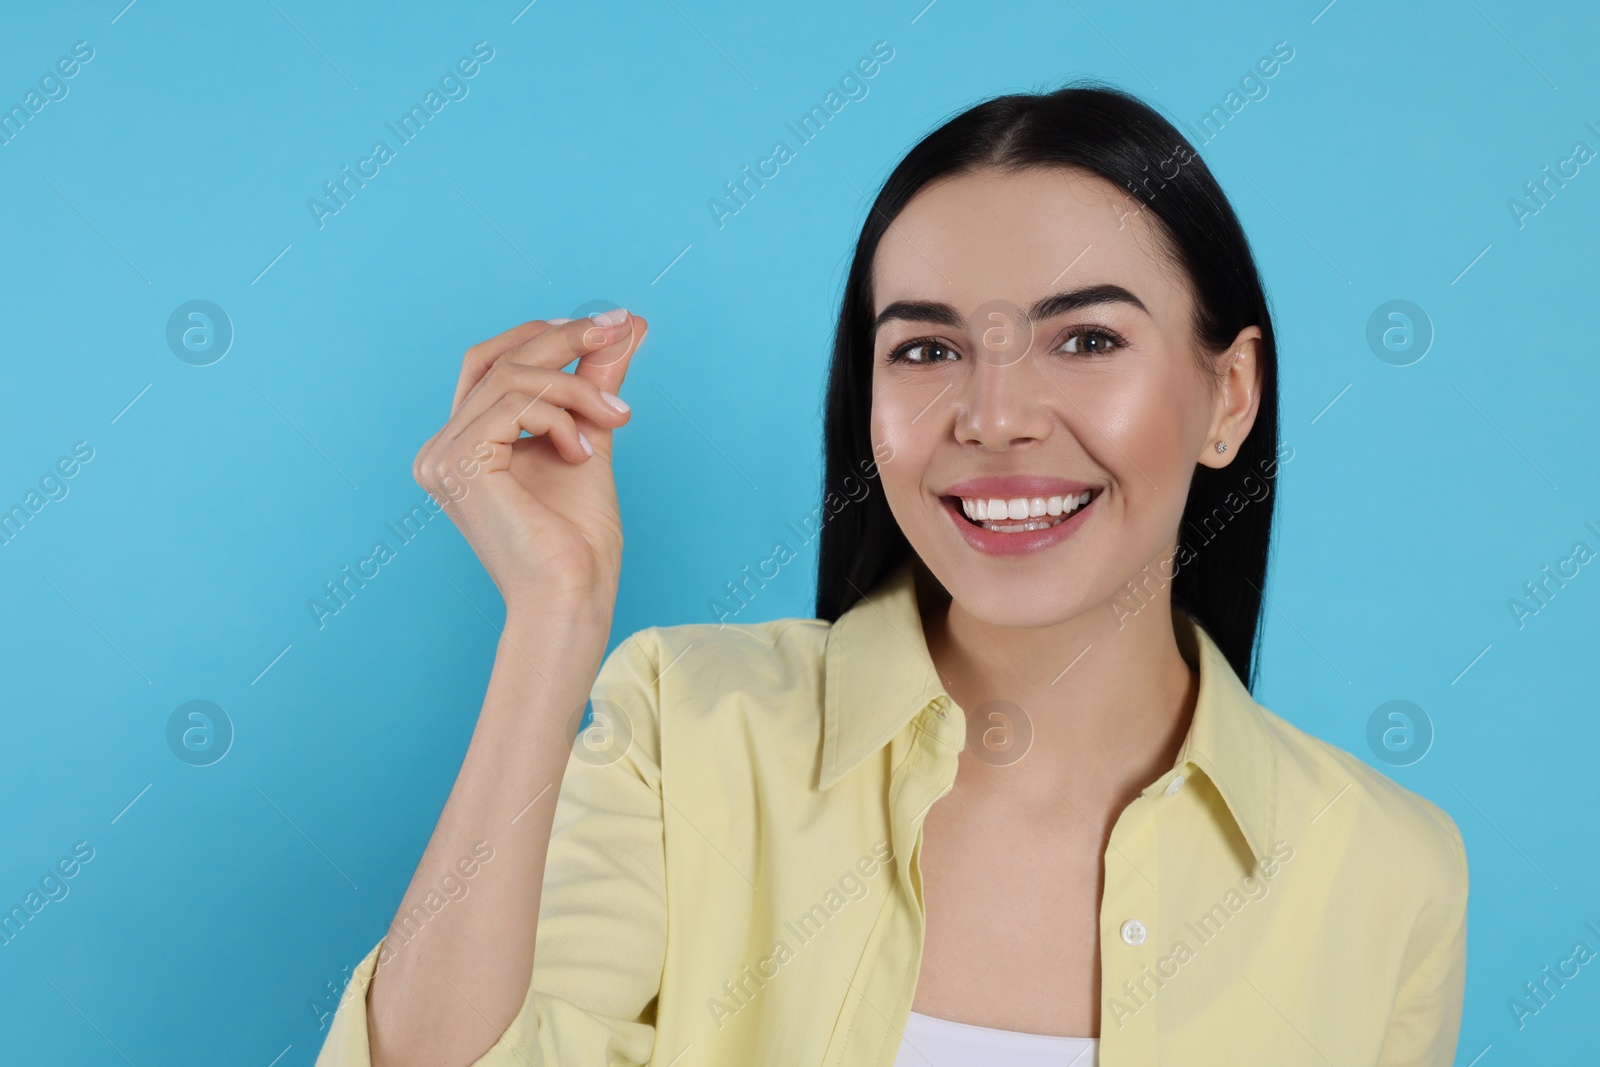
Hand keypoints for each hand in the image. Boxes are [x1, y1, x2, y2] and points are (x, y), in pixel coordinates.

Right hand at [412, 311, 647, 619]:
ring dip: (578, 387)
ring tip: (616, 418)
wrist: (573, 597)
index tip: (610, 325)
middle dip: (565, 338)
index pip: (494, 364)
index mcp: (464, 445)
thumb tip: (624, 326)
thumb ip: (594, 383)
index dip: (546, 335)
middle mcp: (442, 448)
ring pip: (514, 377)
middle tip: (620, 328)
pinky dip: (561, 415)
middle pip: (499, 358)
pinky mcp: (458, 463)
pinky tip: (581, 452)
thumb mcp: (589, 439)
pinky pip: (516, 404)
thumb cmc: (578, 541)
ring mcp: (442, 457)